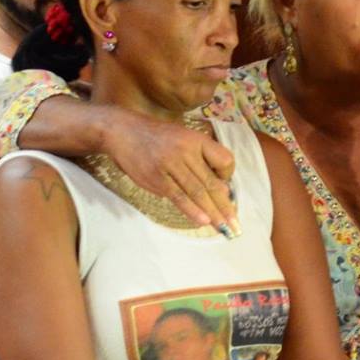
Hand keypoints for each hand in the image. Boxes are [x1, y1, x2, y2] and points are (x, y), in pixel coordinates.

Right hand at [99, 109, 237, 231]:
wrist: (123, 132)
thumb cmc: (158, 137)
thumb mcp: (184, 136)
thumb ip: (201, 157)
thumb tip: (220, 186)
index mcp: (197, 139)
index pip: (224, 160)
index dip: (228, 176)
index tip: (226, 188)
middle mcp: (187, 152)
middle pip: (211, 182)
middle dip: (225, 205)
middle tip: (235, 224)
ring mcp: (171, 165)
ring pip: (197, 192)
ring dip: (212, 212)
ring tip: (224, 227)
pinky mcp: (156, 179)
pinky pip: (178, 197)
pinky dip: (191, 210)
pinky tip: (203, 221)